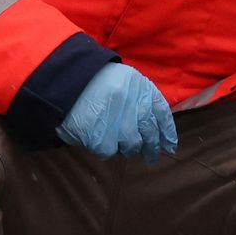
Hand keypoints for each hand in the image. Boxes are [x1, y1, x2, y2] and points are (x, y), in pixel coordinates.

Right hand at [58, 62, 179, 162]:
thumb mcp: (126, 80)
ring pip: (132, 146)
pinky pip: (109, 151)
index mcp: (142, 88)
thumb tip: (156, 129)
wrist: (66, 77)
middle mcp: (135, 105)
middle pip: (150, 133)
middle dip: (152, 148)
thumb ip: (141, 98)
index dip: (167, 132)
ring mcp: (118, 122)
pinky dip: (106, 148)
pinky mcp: (101, 137)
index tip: (170, 145)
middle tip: (151, 157)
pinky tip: (99, 140)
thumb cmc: (96, 79)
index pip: (162, 114)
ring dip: (128, 148)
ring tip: (119, 144)